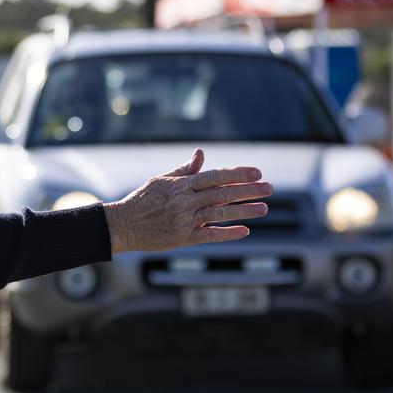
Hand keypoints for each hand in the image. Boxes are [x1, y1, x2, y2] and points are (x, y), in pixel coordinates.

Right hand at [102, 148, 270, 252]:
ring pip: (220, 214)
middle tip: (270, 188)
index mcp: (181, 184)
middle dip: (249, 191)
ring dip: (244, 211)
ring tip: (264, 209)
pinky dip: (228, 233)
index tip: (257, 172)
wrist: (122, 224)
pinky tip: (245, 231)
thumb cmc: (142, 200)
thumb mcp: (162, 180)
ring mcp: (185, 220)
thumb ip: (184, 169)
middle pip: (223, 194)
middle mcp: (185, 201)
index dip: (238, 174)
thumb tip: (201, 154)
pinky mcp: (183, 238)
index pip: (215, 176)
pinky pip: (210, 235)